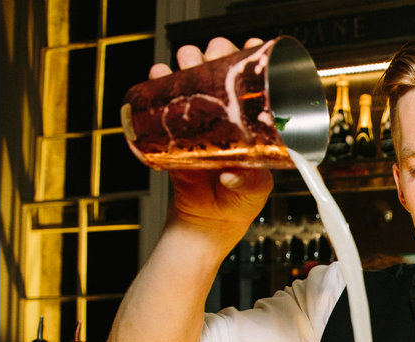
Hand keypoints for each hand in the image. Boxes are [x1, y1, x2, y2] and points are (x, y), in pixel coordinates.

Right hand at [151, 37, 273, 237]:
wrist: (208, 221)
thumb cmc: (240, 201)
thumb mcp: (255, 190)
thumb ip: (249, 182)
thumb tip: (233, 175)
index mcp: (251, 120)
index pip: (252, 80)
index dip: (250, 57)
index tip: (251, 46)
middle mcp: (226, 112)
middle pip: (218, 68)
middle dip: (215, 52)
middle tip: (214, 57)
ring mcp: (198, 117)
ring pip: (190, 75)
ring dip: (187, 60)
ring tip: (188, 63)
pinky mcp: (172, 129)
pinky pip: (162, 99)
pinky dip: (158, 80)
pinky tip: (160, 74)